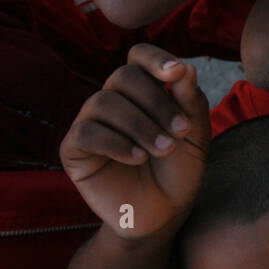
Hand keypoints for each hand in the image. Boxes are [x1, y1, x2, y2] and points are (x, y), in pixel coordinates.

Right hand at [60, 44, 210, 238]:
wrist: (164, 212)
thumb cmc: (179, 170)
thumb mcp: (194, 135)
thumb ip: (190, 102)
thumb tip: (186, 68)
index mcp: (144, 90)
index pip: (139, 56)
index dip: (155, 58)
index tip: (177, 73)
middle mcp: (114, 100)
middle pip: (124, 77)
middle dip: (157, 102)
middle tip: (181, 131)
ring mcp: (91, 122)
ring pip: (104, 102)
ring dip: (140, 125)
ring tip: (164, 150)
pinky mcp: (74, 149)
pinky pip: (86, 132)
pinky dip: (116, 142)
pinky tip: (138, 158)